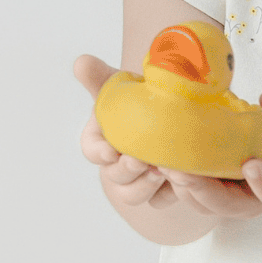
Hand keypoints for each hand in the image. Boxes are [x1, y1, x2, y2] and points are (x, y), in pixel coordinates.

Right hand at [74, 54, 186, 215]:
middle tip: (142, 159)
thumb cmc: (141, 99)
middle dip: (127, 170)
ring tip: (163, 170)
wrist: (174, 110)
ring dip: (145, 185)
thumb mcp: (122, 85)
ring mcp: (138, 180)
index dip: (99, 152)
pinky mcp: (161, 191)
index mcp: (101, 139)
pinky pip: (160, 200)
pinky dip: (169, 192)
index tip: (111, 149)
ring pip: (133, 195)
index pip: (92, 149)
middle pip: (113, 176)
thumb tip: (81, 62)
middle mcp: (115, 164)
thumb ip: (99, 76)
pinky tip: (180, 180)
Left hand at [164, 89, 261, 217]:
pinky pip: (190, 196)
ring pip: (203, 204)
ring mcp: (230, 202)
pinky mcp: (211, 196)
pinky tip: (159, 162)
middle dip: (202, 190)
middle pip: (226, 206)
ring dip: (182, 188)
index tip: (251, 165)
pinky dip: (174, 184)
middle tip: (179, 170)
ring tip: (162, 164)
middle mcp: (254, 201)